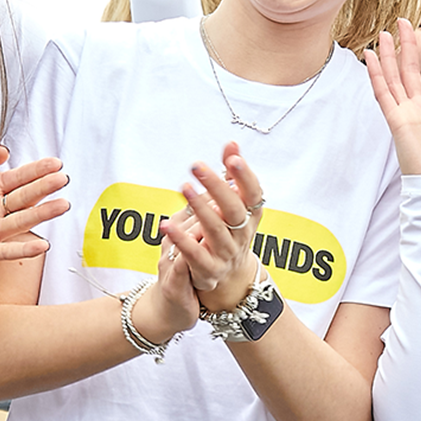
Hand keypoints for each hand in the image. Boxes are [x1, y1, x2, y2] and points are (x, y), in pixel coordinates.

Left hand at [0, 143, 70, 271]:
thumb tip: (3, 150)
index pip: (19, 177)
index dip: (37, 170)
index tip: (56, 163)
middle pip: (25, 197)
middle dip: (44, 188)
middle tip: (63, 179)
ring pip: (21, 221)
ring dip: (42, 214)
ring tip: (62, 205)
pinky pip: (5, 250)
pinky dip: (23, 249)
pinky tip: (41, 246)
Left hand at [159, 143, 263, 312]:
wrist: (228, 277)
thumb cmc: (228, 232)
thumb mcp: (232, 204)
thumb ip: (230, 173)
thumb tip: (232, 143)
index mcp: (250, 216)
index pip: (253, 193)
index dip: (245, 176)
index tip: (232, 158)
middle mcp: (242, 234)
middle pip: (234, 209)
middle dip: (217, 187)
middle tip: (197, 167)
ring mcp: (227, 254)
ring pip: (216, 230)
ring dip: (200, 208)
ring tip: (184, 187)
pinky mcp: (210, 270)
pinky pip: (196, 254)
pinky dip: (182, 239)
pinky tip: (167, 224)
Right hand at [364, 19, 420, 182]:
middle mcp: (420, 109)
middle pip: (412, 70)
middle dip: (409, 45)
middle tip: (403, 22)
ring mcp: (407, 114)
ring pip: (395, 77)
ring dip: (389, 54)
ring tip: (384, 33)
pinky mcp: (396, 121)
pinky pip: (383, 93)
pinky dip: (376, 74)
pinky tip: (369, 57)